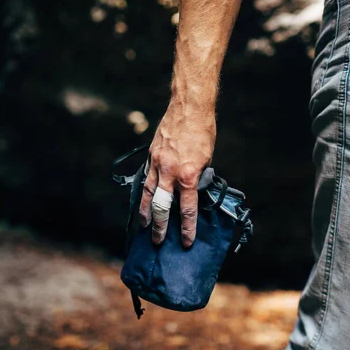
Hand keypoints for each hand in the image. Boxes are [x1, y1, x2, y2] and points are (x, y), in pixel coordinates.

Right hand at [139, 102, 215, 246]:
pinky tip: (141, 201)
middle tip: (158, 242)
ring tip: (144, 226)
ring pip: (147, 194)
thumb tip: (193, 191)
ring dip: (145, 213)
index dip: (187, 228)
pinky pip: (145, 178)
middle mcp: (170, 172)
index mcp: (188, 175)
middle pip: (161, 207)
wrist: (189, 107)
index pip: (187, 209)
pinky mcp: (151, 156)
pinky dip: (143, 192)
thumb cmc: (203, 132)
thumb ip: (198, 177)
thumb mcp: (207, 159)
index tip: (186, 242)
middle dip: (160, 227)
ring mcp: (157, 164)